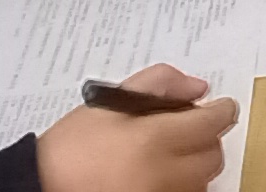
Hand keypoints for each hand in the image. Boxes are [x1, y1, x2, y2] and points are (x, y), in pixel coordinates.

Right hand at [34, 63, 235, 191]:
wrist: (44, 185)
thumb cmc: (72, 147)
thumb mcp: (110, 103)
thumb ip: (158, 84)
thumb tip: (197, 87)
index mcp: (153, 140)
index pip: (212, 123)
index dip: (221, 111)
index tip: (220, 107)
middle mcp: (164, 175)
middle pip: (213, 155)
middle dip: (206, 137)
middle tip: (185, 127)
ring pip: (203, 180)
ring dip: (194, 162)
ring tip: (166, 152)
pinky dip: (181, 183)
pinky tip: (158, 173)